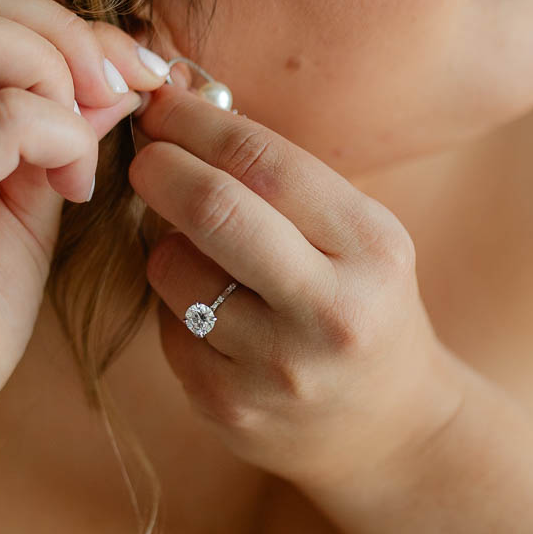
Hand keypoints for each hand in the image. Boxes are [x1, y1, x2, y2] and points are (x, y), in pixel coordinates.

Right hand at [0, 0, 169, 473]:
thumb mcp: (20, 208)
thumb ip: (55, 135)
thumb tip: (117, 74)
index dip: (52, 21)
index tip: (123, 76)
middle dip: (59, 29)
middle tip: (119, 92)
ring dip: (54, 68)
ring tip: (88, 144)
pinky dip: (57, 135)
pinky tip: (73, 191)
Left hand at [128, 78, 466, 494]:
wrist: (388, 428)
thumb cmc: (360, 303)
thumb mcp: (358, 236)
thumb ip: (283, 181)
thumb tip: (180, 109)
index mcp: (372, 248)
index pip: (264, 163)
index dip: (198, 123)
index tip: (161, 105)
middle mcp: (330, 311)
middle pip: (214, 210)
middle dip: (160, 168)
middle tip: (144, 156)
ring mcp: (277, 367)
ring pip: (173, 270)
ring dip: (163, 243)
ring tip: (190, 247)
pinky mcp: (230, 407)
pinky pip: (167, 327)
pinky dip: (172, 301)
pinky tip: (205, 309)